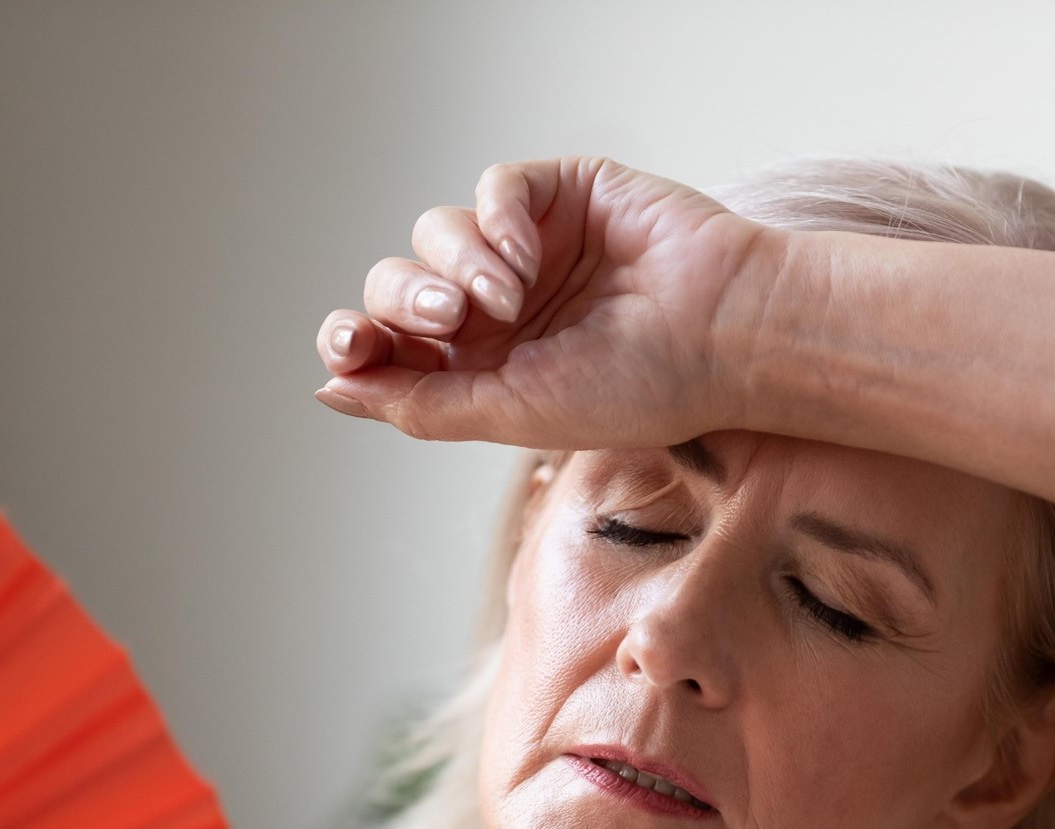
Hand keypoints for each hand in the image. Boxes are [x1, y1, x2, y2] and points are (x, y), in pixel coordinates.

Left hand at [313, 156, 770, 448]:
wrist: (723, 335)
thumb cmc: (639, 387)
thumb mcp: (514, 413)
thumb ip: (420, 403)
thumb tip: (330, 390)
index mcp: (484, 367)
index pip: (391, 343)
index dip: (357, 339)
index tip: (349, 346)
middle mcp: (498, 309)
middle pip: (400, 285)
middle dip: (406, 300)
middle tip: (450, 319)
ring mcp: (528, 248)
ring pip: (436, 232)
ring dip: (457, 264)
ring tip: (509, 297)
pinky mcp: (560, 194)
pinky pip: (491, 190)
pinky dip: (496, 220)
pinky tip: (528, 257)